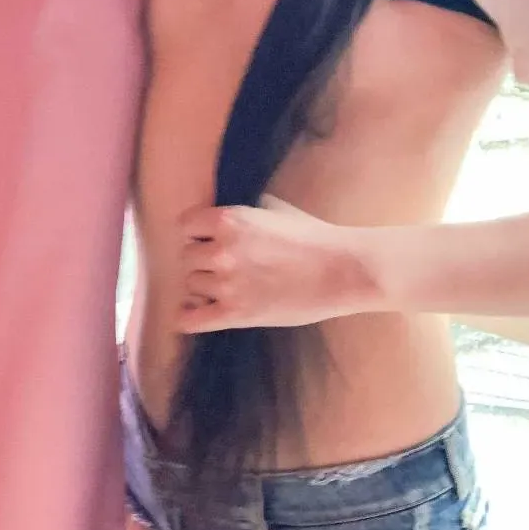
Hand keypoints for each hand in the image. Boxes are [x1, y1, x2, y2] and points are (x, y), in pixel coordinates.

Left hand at [175, 195, 371, 332]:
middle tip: (225, 267)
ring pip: (191, 286)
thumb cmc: (313, 237)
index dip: (197, 234)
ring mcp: (227, 284)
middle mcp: (221, 250)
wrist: (342, 271)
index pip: (186, 225)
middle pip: (186, 258)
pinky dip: (188, 317)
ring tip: (227, 288)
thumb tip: (219, 216)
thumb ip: (242, 213)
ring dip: (204, 287)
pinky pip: (190, 320)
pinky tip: (194, 313)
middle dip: (202, 262)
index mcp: (229, 220)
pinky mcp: (235, 314)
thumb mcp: (274, 209)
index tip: (209, 241)